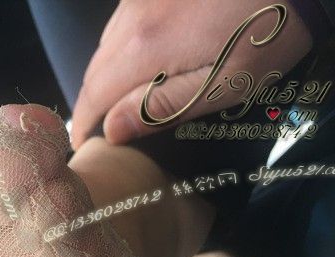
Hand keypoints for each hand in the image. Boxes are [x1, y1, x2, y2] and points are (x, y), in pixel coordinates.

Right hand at [71, 0, 312, 147]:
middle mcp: (132, 20)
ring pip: (103, 48)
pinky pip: (119, 26)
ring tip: (112, 104)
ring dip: (102, 79)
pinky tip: (130, 64)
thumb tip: (113, 129)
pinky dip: (116, 52)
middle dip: (90, 105)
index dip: (83, 124)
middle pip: (94, 72)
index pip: (94, 95)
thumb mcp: (224, 83)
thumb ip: (164, 106)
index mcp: (146, 48)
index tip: (82, 146)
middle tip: (96, 131)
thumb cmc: (266, 32)